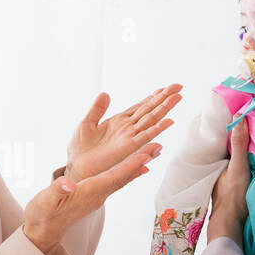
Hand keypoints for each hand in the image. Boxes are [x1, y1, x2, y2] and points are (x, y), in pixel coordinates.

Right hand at [24, 142, 160, 254]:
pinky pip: (116, 181)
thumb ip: (56, 191)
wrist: (43, 231)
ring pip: (122, 178)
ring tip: (153, 152)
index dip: (129, 166)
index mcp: (87, 193)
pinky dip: (128, 171)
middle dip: (141, 161)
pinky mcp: (94, 196)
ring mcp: (97, 196)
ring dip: (138, 164)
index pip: (113, 177)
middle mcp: (97, 195)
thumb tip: (67, 183)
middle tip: (158, 146)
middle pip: (123, 176)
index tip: (145, 155)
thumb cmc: (42, 215)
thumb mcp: (45, 201)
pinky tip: (137, 167)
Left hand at [65, 85, 181, 182]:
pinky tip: (168, 121)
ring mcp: (129, 138)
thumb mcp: (87, 123)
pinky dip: (157, 128)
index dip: (153, 97)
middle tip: (178, 87)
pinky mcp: (127, 148)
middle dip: (164, 99)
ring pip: (150, 120)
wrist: (75, 167)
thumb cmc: (79, 149)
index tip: (166, 88)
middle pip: (150, 110)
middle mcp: (127, 129)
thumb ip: (97, 109)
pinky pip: (145, 136)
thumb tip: (105, 93)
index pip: (140, 107)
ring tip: (177, 97)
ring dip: (164, 109)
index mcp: (119, 122)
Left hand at [207, 119, 250, 243]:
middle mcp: (221, 166)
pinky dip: (251, 162)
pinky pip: (244, 168)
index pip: (229, 137)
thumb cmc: (233, 195)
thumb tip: (239, 118)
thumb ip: (238, 145)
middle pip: (235, 147)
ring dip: (250, 150)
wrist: (230, 223)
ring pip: (239, 158)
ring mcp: (227, 177)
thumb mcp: (238, 167)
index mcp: (219, 160)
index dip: (239, 126)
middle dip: (245, 137)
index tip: (252, 114)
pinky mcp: (235, 185)